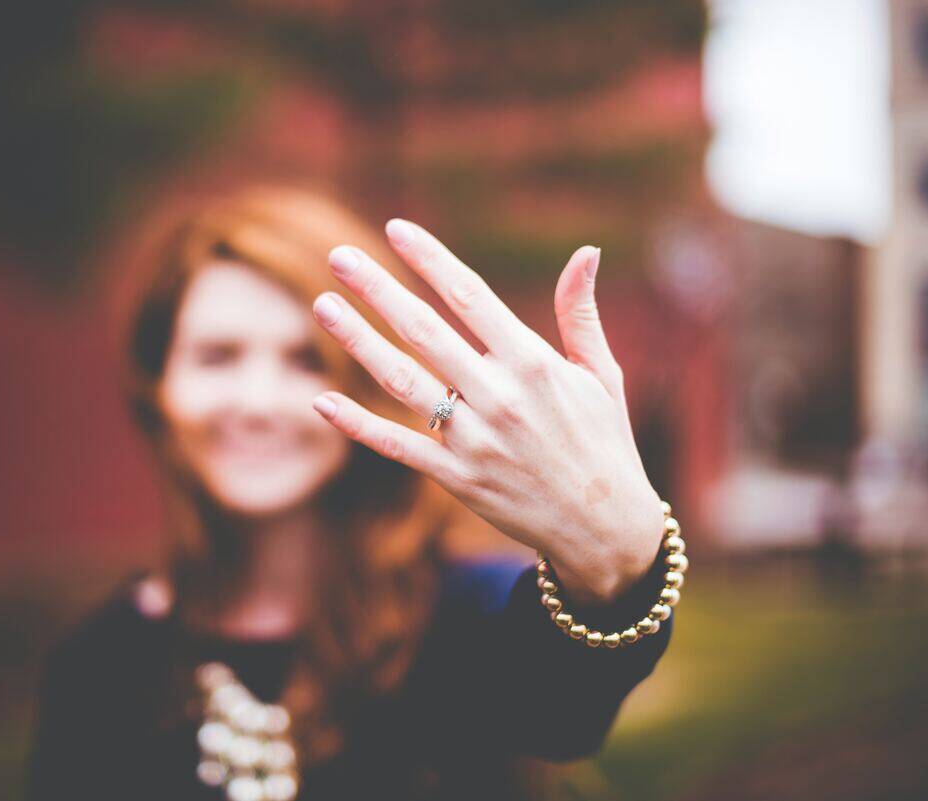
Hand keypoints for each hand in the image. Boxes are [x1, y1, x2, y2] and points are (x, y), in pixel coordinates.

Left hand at [310, 219, 663, 606]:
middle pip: (425, 331)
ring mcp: (475, 440)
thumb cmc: (604, 443)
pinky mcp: (457, 479)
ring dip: (358, 342)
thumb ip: (580, 314)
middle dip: (378, 290)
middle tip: (340, 258)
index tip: (396, 229)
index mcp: (534, 363)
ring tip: (324, 307)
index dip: (430, 259)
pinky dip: (358, 425)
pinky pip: (398, 446)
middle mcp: (500, 397)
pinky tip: (322, 401)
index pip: (470, 296)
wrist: (605, 530)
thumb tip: (585, 251)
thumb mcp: (602, 375)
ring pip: (402, 382)